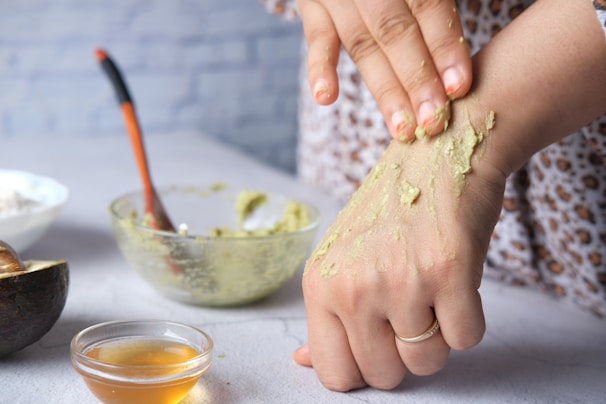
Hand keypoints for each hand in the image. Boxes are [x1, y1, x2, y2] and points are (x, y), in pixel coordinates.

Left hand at [294, 98, 506, 390]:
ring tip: (431, 288)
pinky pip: (467, 339)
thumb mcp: (343, 257)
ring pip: (428, 362)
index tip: (380, 342)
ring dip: (438, 335)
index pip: (336, 374)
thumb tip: (302, 362)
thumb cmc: (391, 210)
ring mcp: (401, 280)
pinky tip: (455, 279)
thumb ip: (325, 315)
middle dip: (404, 352)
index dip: (365, 367)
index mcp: (320, 284)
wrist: (438, 151)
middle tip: (411, 305)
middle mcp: (353, 286)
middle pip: (385, 376)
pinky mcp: (449, 271)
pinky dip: (469, 318)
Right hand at [296, 0, 471, 140]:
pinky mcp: (313, 7)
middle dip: (417, 80)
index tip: (458, 87)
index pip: (428, 7)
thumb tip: (477, 40)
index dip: (444, 47)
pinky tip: (326, 97)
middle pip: (395, 34)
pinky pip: (316, 40)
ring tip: (401, 128)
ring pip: (363, 46)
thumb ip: (436, 3)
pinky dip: (320, 69)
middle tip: (433, 121)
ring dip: (385, 91)